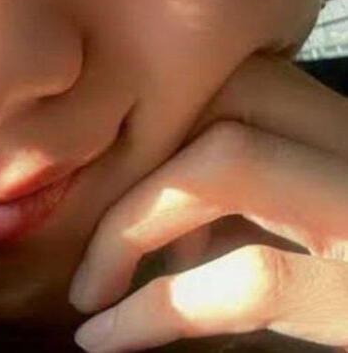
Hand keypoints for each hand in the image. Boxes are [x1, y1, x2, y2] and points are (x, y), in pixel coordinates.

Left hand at [68, 53, 347, 351]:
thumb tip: (145, 219)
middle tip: (79, 224)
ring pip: (220, 161)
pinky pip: (241, 279)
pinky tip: (105, 339)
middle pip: (215, 96)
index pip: (219, 74)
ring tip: (88, 289)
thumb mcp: (289, 210)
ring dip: (127, 227)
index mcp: (326, 122)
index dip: (139, 117)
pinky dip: (152, 310)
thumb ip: (232, 192)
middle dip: (126, 160)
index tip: (89, 176)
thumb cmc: (337, 263)